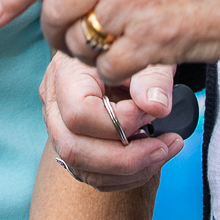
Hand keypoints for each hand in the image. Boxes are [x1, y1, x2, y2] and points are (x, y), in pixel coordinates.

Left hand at [0, 0, 219, 83]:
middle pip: (56, 8)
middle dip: (53, 31)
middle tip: (65, 40)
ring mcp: (135, 2)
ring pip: (79, 42)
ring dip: (85, 53)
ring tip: (108, 46)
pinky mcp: (154, 40)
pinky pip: (108, 67)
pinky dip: (113, 72)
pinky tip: (131, 62)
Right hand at [40, 53, 181, 191]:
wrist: (124, 48)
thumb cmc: (135, 44)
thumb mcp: (149, 52)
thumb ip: (153, 78)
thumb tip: (155, 107)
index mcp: (66, 70)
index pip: (78, 112)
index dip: (119, 121)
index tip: (152, 111)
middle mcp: (53, 99)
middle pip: (73, 147)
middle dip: (125, 157)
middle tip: (165, 145)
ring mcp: (57, 124)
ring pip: (81, 167)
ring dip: (129, 170)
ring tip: (164, 150)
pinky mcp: (72, 142)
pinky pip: (91, 174)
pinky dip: (124, 175)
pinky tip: (150, 158)